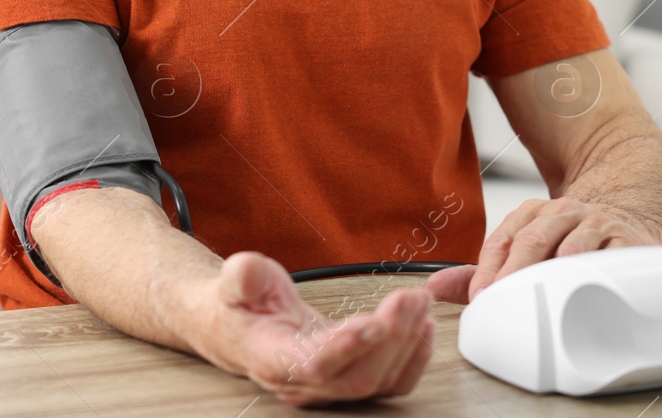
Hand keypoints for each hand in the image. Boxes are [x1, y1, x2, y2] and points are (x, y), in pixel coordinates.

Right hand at [190, 251, 435, 405]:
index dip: (346, 347)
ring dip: (407, 343)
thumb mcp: (236, 280)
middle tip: (411, 300)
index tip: (376, 322)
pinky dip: (414, 360)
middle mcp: (302, 383)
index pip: (313, 364)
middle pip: (356, 377)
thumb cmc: (241, 304)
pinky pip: (389, 384)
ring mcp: (328, 388)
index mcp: (272, 358)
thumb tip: (247, 273)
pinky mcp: (349, 381)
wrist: (242, 328)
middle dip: (391, 339)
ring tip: (421, 303)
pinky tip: (424, 328)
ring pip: (377, 381)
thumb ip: (243, 275)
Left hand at [425, 197, 661, 304]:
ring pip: (570, 243)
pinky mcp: (623, 237)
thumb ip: (481, 273)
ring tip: (541, 292)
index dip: (487, 269)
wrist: (625, 225)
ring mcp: (593, 222)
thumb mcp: (524, 252)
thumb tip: (434, 286)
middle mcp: (561, 212)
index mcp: (531, 214)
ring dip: (554, 269)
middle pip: (532, 239)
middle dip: (514, 272)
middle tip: (502, 298)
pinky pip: (608, 251)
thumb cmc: (567, 246)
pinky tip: (584, 280)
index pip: (502, 239)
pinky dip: (595, 266)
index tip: (479, 296)